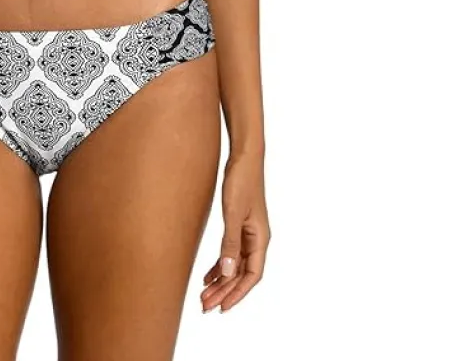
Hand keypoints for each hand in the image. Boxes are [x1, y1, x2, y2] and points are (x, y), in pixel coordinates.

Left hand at [200, 150, 269, 312]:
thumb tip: (227, 273)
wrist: (243, 157)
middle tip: (205, 306)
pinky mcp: (239, 224)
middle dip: (225, 292)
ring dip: (221, 281)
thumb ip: (230, 243)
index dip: (237, 294)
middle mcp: (257, 239)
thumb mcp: (234, 213)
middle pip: (242, 274)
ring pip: (235, 265)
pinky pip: (231, 253)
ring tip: (203, 295)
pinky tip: (207, 275)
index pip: (252, 276)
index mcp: (260, 239)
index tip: (222, 308)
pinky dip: (220, 265)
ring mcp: (248, 233)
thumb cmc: (241, 182)